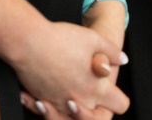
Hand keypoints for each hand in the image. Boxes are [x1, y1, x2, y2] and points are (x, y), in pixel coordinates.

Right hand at [7, 19, 128, 117]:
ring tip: (66, 81)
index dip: (118, 98)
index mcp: (97, 88)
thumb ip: (111, 52)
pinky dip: (49, 100)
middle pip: (94, 116)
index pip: (120, 105)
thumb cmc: (61, 39)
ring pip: (70, 114)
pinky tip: (48, 82)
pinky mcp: (42, 100)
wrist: (28, 42)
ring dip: (70, 104)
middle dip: (92, 104)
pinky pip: (50, 108)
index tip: (110, 89)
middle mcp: (80, 100)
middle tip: (85, 83)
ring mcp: (60, 103)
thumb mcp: (93, 39)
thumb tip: (123, 60)